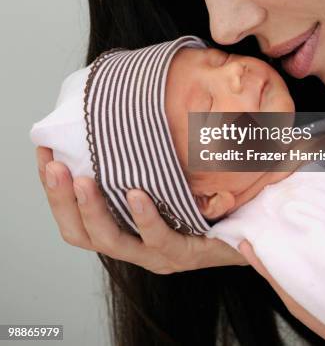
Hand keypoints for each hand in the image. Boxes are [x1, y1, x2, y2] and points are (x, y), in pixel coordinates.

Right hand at [36, 146, 246, 272]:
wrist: (248, 224)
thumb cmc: (203, 193)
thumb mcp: (165, 169)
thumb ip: (141, 150)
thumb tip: (122, 100)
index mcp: (121, 226)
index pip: (73, 213)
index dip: (53, 188)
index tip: (45, 153)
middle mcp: (132, 243)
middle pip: (81, 232)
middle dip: (62, 200)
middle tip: (56, 166)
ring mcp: (156, 253)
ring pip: (111, 241)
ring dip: (93, 210)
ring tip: (82, 180)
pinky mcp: (184, 254)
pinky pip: (159, 238)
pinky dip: (145, 217)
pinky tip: (136, 194)